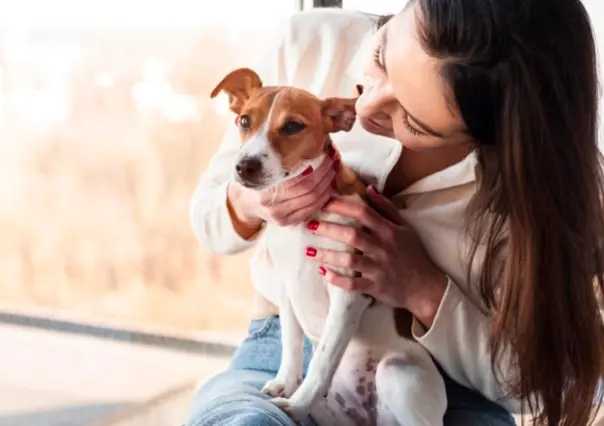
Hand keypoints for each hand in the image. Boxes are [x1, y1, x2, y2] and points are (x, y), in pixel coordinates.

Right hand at [228, 153, 336, 228]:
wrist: (243, 203)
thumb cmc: (255, 180)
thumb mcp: (262, 168)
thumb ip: (280, 162)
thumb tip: (308, 149)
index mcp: (268, 191)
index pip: (303, 181)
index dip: (319, 169)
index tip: (326, 157)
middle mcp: (274, 207)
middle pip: (311, 192)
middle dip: (326, 177)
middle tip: (332, 164)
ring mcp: (281, 217)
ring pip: (313, 203)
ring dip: (327, 188)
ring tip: (331, 175)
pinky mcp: (286, 223)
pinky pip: (310, 212)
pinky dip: (321, 200)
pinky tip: (325, 190)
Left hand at [305, 185, 447, 327]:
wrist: (425, 287)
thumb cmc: (413, 254)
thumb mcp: (405, 227)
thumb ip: (386, 208)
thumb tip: (368, 189)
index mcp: (389, 231)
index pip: (364, 213)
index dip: (342, 206)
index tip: (324, 203)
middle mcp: (383, 248)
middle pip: (352, 235)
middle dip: (329, 229)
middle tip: (310, 225)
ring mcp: (379, 268)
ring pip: (349, 260)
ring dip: (328, 255)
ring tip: (309, 251)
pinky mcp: (375, 286)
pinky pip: (353, 284)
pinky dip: (337, 279)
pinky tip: (323, 272)